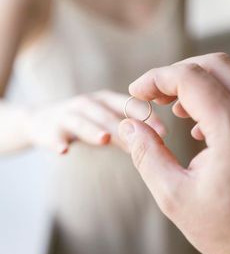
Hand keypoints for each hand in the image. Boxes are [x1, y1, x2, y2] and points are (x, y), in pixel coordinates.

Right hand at [27, 90, 164, 153]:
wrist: (41, 122)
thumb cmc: (85, 125)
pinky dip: (57, 141)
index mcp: (107, 102)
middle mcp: (89, 103)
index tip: (164, 132)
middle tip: (142, 140)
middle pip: (108, 114)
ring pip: (82, 121)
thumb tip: (158, 146)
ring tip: (104, 140)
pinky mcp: (49, 127)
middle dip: (125, 125)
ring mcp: (67, 114)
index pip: (129, 104)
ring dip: (92, 129)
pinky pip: (53, 134)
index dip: (146, 116)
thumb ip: (128, 133)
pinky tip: (63, 151)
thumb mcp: (106, 125)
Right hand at [119, 53, 229, 253]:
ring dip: (196, 83)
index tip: (136, 92)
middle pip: (215, 65)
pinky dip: (213, 97)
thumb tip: (129, 124)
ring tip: (172, 108)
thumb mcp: (173, 195)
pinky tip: (198, 126)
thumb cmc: (222, 229)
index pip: (192, 79)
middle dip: (177, 74)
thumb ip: (146, 154)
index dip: (157, 78)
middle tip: (153, 95)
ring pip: (229, 75)